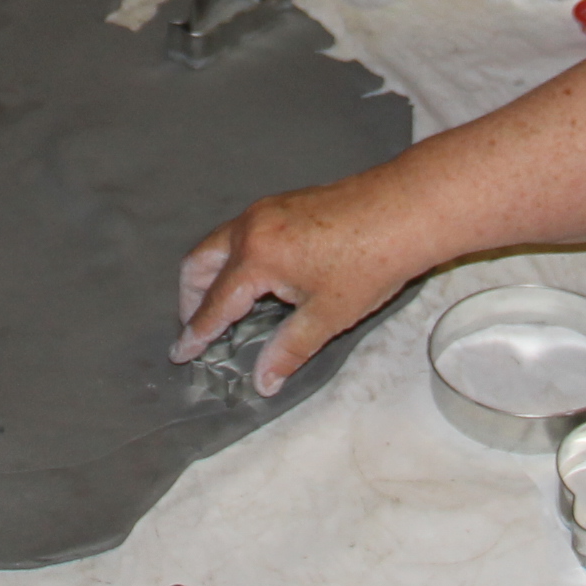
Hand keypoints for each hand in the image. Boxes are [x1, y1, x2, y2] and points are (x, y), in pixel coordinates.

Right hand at [171, 178, 416, 398]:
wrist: (404, 211)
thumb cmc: (369, 264)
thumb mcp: (327, 316)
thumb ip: (288, 350)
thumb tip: (263, 382)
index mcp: (256, 256)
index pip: (215, 303)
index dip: (197, 332)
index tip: (181, 353)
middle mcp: (251, 227)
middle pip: (200, 262)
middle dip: (192, 298)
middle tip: (199, 329)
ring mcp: (265, 210)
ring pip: (218, 243)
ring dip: (211, 275)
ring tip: (223, 308)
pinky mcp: (282, 203)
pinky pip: (240, 233)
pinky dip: (232, 258)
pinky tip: (256, 280)